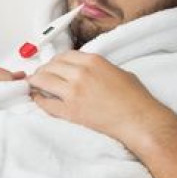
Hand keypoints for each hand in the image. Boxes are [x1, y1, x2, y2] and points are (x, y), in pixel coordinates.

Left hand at [28, 51, 165, 141]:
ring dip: (36, 82)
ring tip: (35, 86)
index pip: (63, 56)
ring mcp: (74, 92)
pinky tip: (38, 99)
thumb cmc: (136, 99)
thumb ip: (99, 68)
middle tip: (40, 76)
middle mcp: (80, 73)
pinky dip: (39, 100)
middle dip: (43, 70)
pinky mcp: (71, 111)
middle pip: (50, 66)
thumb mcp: (118, 72)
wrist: (141, 121)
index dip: (54, 62)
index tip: (51, 66)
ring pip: (43, 80)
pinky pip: (46, 103)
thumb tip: (89, 72)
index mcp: (93, 61)